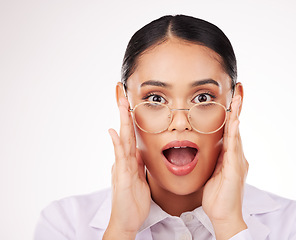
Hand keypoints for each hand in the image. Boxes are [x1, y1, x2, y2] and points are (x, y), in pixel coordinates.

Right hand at [103, 97, 150, 239]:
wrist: (127, 221)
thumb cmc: (134, 201)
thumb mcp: (140, 178)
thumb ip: (138, 164)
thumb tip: (139, 151)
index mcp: (131, 160)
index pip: (131, 134)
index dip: (130, 117)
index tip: (130, 101)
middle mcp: (124, 160)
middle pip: (125, 131)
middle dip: (124, 111)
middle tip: (122, 92)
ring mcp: (121, 167)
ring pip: (122, 139)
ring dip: (121, 120)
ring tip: (121, 103)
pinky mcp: (120, 177)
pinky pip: (120, 158)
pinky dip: (117, 144)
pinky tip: (114, 132)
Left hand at [202, 95, 248, 239]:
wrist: (223, 215)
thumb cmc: (217, 196)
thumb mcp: (214, 172)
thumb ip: (216, 159)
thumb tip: (211, 149)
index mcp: (230, 156)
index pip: (230, 131)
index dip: (231, 114)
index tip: (231, 98)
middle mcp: (237, 156)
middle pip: (236, 128)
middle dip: (237, 108)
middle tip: (238, 90)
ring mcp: (238, 162)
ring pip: (237, 133)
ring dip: (237, 115)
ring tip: (238, 98)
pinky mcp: (236, 169)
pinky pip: (234, 148)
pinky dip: (234, 133)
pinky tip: (234, 121)